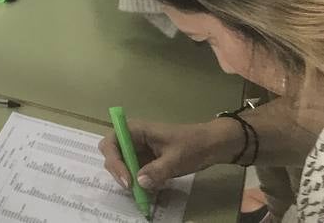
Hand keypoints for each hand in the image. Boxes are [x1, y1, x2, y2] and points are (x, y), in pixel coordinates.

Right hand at [98, 118, 239, 191]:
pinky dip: (139, 182)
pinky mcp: (147, 160)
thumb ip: (157, 171)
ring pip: (122, 165)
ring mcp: (139, 149)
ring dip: (129, 179)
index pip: (111, 143)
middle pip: (112, 154)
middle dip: (119, 172)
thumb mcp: (176, 159)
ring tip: (143, 192)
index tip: (128, 181)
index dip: (115, 162)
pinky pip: (135, 172)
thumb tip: (138, 183)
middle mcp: (133, 138)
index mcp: (136, 130)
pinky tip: (151, 190)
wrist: (212, 145)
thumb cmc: (193, 145)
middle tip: (132, 188)